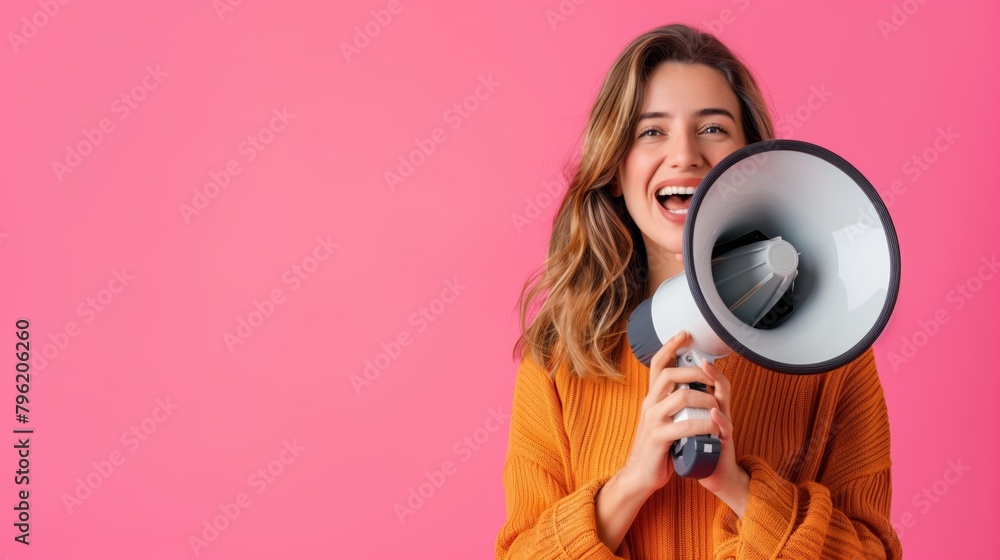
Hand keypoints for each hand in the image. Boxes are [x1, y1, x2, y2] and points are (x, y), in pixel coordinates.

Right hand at [616, 330, 721, 498]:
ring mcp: (653, 420)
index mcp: (652, 398)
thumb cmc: (658, 447)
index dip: (670, 346)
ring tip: (716, 404)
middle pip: (669, 373)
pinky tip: (714, 426)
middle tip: (711, 375)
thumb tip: (694, 386)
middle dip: (694, 370)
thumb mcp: (664, 419)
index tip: (684, 334)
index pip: (658, 364)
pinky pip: (684, 425)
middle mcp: (650, 404)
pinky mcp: (659, 438)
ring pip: (680, 396)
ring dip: (703, 397)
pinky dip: (703, 423)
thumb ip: (674, 404)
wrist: (640, 475)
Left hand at [696, 358, 749, 516]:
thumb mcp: (687, 423)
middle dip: (710, 372)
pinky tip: (714, 414)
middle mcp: (716, 413)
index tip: (688, 349)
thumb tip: (668, 390)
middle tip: (701, 359)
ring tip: (708, 376)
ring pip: (724, 403)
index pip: (705, 381)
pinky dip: (719, 421)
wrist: (713, 476)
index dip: (697, 365)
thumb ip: (683, 407)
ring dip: (716, 389)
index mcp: (704, 407)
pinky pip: (724, 430)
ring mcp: (721, 428)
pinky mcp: (723, 445)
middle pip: (719, 386)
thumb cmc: (698, 449)